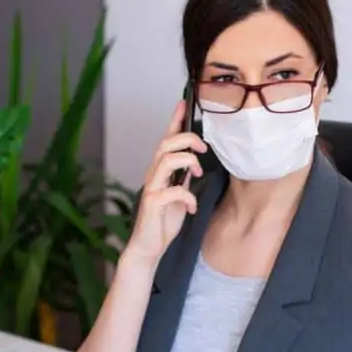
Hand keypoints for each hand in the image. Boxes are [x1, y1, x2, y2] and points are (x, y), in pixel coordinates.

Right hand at [123, 101, 207, 266]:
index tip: (183, 103)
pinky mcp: (153, 203)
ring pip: (166, 160)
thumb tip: (193, 164)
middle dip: (187, 139)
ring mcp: (151, 188)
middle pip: (166, 143)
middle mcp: (153, 175)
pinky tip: (192, 207)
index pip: (166, 140)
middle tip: (203, 149)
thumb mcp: (179, 196)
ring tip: (197, 171)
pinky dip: (188, 196)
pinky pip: (173, 191)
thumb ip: (183, 179)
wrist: (148, 247)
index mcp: (160, 171)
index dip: (174, 121)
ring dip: (187, 161)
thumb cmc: (162, 222)